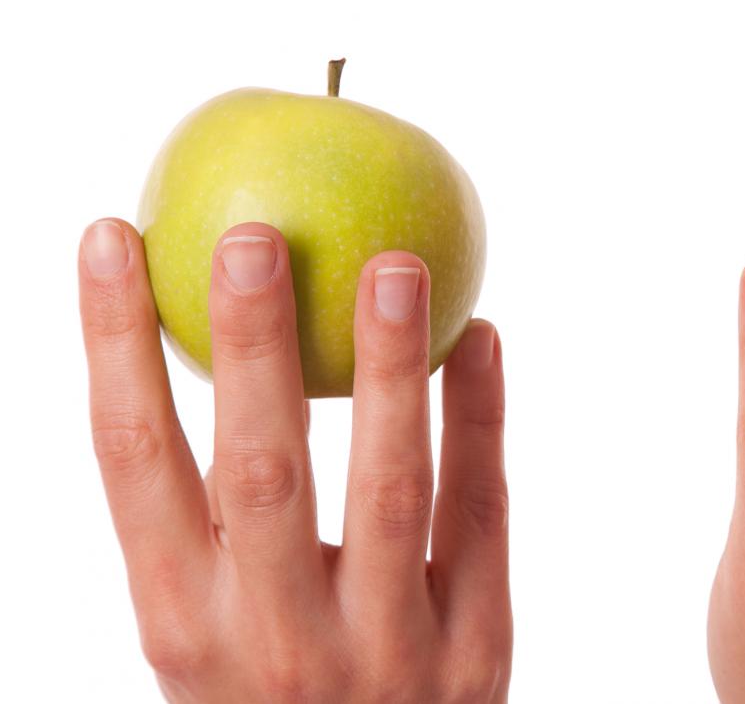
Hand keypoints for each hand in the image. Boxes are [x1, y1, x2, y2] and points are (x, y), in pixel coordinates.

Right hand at [79, 219, 510, 701]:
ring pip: (389, 486)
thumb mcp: (213, 621)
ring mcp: (386, 649)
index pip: (131, 463)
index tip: (111, 234)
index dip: (112, 345)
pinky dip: (482, 418)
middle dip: (252, 348)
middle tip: (255, 234)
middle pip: (260, 470)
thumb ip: (211, 511)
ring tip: (398, 262)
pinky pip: (482, 510)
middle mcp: (275, 640)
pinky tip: (484, 336)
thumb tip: (218, 329)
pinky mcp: (478, 645)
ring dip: (392, 368)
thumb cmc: (276, 685)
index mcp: (184, 622)